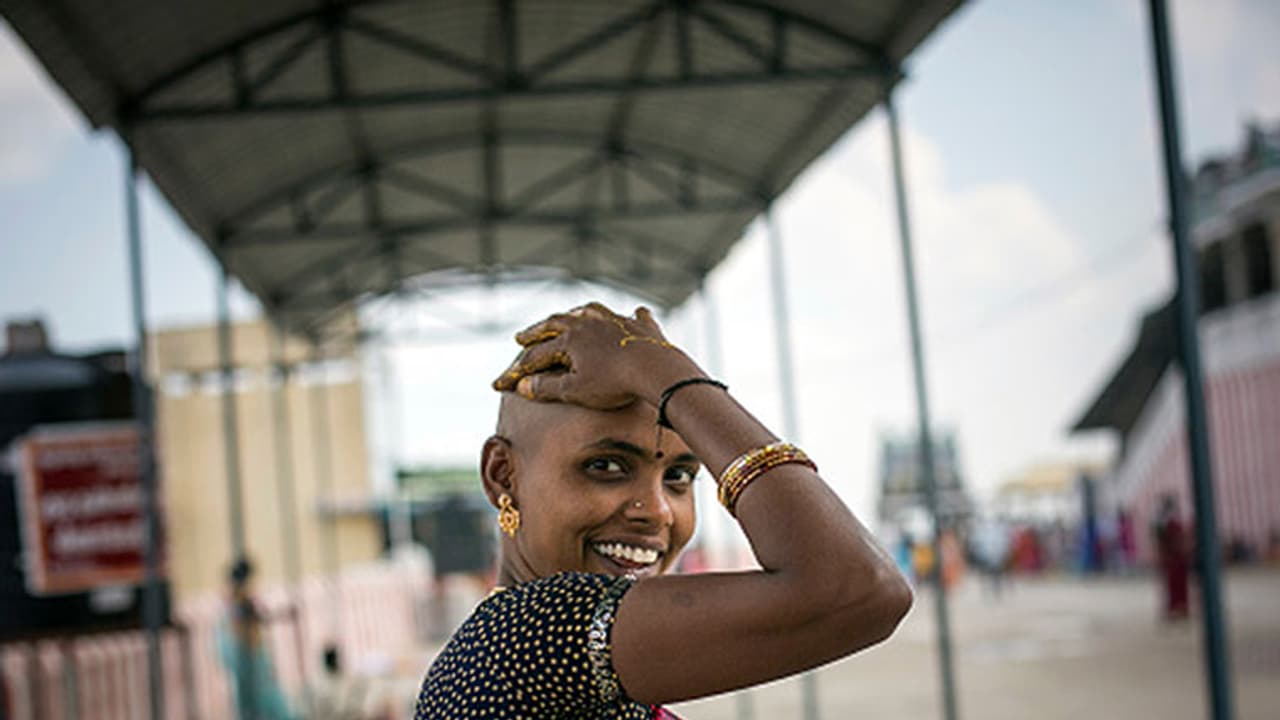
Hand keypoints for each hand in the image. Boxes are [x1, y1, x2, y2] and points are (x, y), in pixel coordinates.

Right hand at [492, 302, 700, 408]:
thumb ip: (547, 388)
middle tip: (522, 337)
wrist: (655, 370)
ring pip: (590, 312)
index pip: (537, 354)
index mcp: (570, 339)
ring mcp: (617, 321)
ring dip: (575, 316)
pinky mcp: (642, 327)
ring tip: (569, 318)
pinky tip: (630, 316)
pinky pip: (634, 317)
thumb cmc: (614, 383)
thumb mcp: (575, 391)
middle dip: (537, 330)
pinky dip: (629, 318)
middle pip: (556, 323)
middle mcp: (590, 323)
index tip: (502, 383)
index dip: (518, 371)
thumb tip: (523, 387)